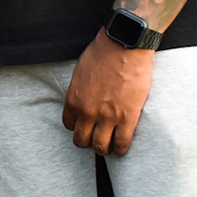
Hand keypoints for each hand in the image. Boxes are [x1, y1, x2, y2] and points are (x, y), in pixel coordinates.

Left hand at [62, 31, 154, 154]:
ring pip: (101, 146)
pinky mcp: (128, 118)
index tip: (85, 125)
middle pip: (81, 140)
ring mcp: (107, 117)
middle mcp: (87, 112)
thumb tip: (83, 98)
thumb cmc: (102, 54)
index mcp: (73, 99)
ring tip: (109, 146)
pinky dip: (121, 149)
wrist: (123, 47)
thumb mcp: (80, 72)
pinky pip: (122, 143)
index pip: (69, 125)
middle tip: (96, 139)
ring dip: (104, 149)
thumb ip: (79, 90)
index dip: (77, 127)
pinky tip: (122, 148)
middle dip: (88, 142)